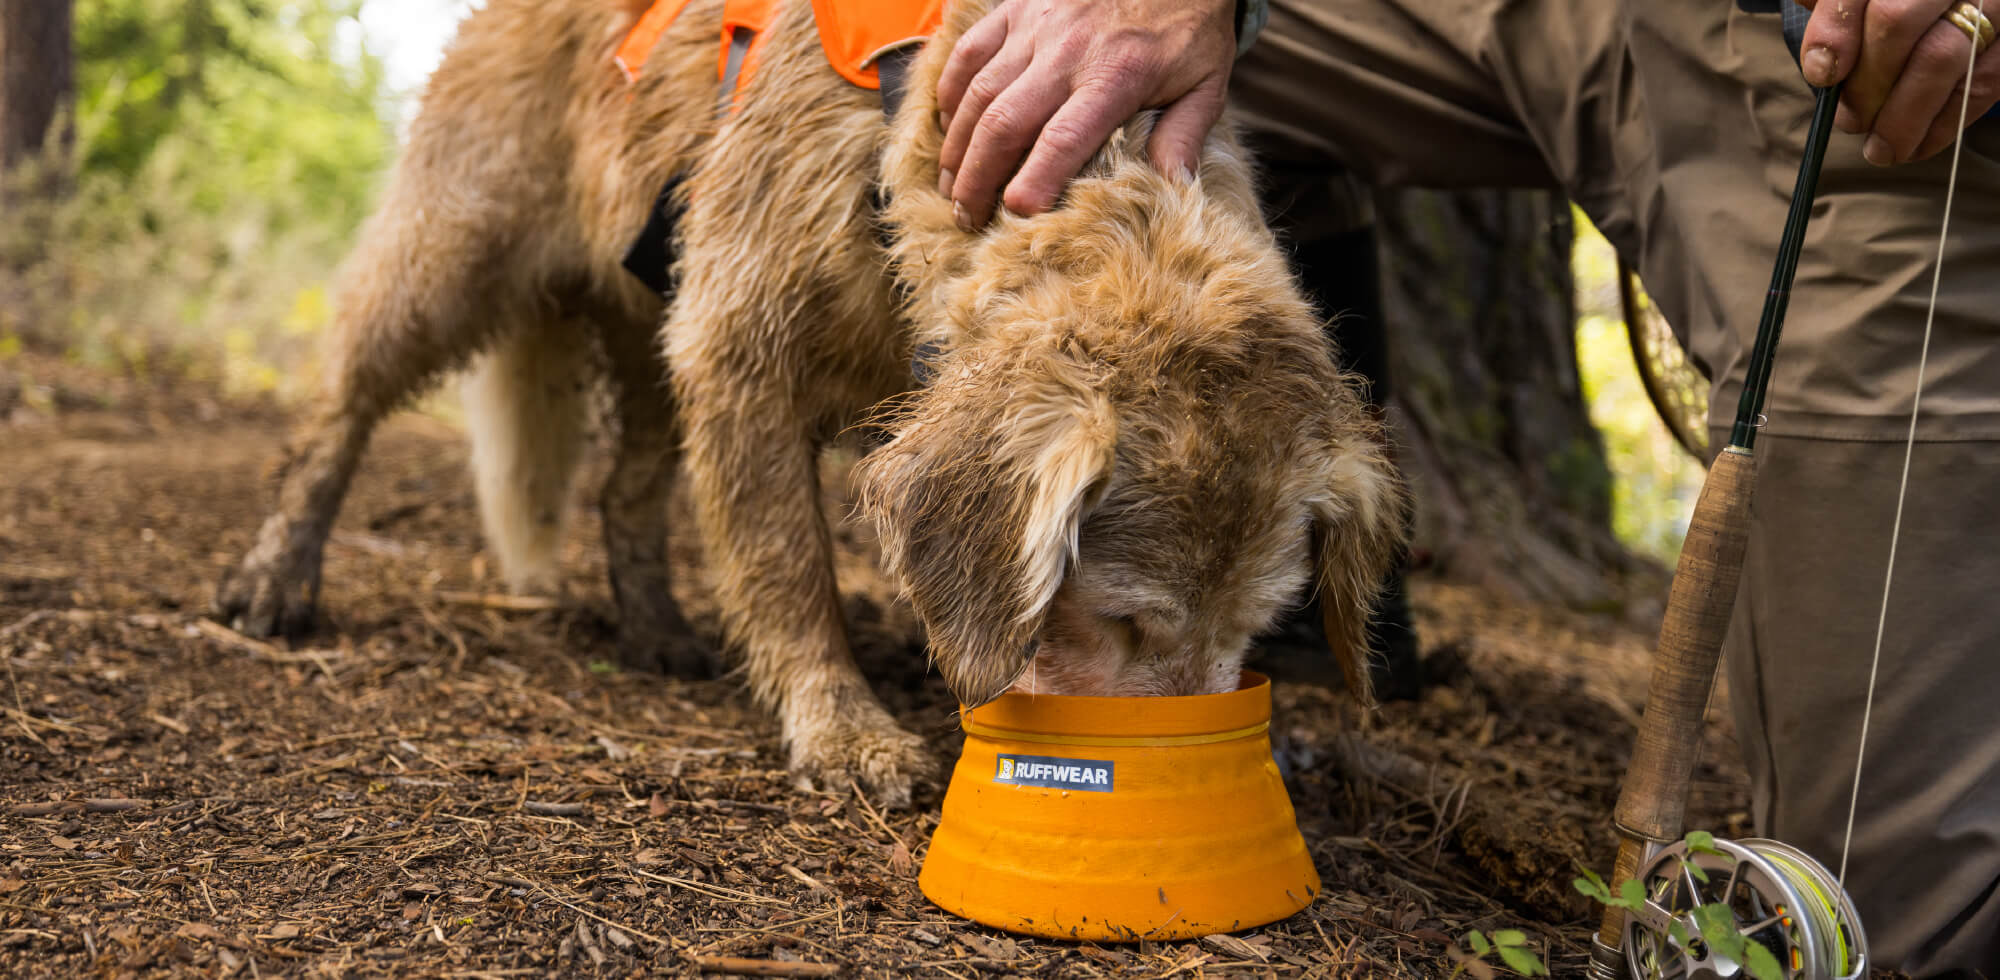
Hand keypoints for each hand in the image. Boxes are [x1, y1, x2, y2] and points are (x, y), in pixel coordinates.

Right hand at [936, 0, 1237, 228]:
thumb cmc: (1188, 24)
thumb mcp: (1206, 81)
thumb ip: (1185, 137)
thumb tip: (1173, 191)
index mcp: (1116, 76)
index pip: (1063, 138)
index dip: (1034, 181)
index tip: (1015, 214)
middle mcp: (1067, 52)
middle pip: (1004, 123)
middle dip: (977, 178)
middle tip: (967, 218)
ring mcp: (1034, 27)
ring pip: (977, 93)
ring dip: (957, 146)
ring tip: (950, 187)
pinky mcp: (1015, 8)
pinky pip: (969, 54)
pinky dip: (951, 94)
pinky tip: (949, 128)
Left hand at [1797, 0, 1999, 164]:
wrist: (1962, 6)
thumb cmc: (1904, 9)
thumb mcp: (1867, 1)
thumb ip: (1839, 15)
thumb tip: (1822, 61)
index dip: (1834, 33)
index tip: (1823, 74)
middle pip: (1895, 21)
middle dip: (1866, 84)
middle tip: (1851, 121)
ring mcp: (1991, 4)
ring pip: (1940, 57)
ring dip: (1903, 117)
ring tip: (1881, 149)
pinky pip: (1983, 84)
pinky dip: (1945, 123)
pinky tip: (1919, 146)